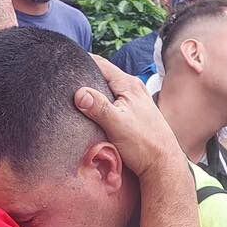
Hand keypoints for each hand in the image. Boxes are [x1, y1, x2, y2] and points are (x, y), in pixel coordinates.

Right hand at [76, 55, 181, 176]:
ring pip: (108, 89)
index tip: (64, 62)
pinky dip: (101, 103)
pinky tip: (93, 112)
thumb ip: (98, 107)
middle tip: (65, 81)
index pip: (100, 64)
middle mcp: (133, 89)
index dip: (82, 61)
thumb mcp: (117, 125)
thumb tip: (79, 93)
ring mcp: (135, 101)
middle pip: (104, 75)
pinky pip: (113, 101)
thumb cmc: (144, 145)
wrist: (162, 164)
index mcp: (129, 85)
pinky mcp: (134, 113)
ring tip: (75, 95)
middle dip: (86, 76)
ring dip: (94, 91)